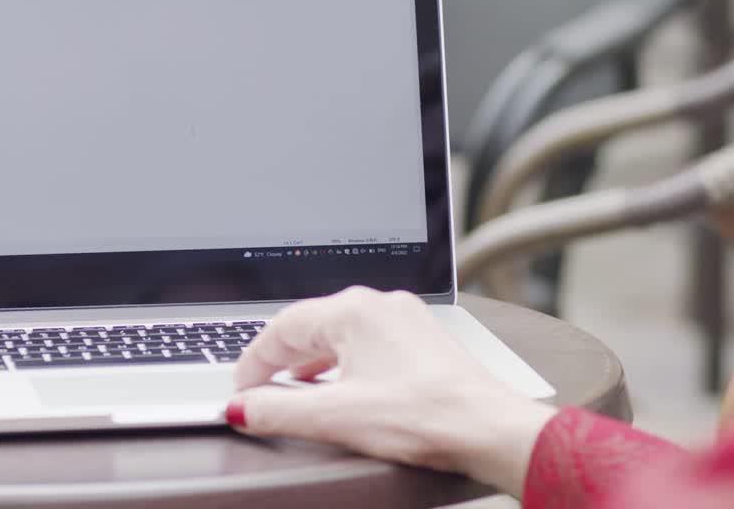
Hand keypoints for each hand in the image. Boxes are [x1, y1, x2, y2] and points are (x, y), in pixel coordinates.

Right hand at [229, 286, 556, 495]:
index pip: (281, 327)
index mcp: (354, 310)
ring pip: (339, 333)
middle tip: (258, 389)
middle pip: (309, 325)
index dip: (253, 361)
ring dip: (310, 361)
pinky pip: (366, 342)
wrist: (492, 429)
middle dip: (279, 359)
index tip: (240, 389)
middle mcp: (379, 304)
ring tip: (294, 389)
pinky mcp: (421, 340)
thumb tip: (241, 408)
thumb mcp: (336, 417)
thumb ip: (278, 411)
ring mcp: (404, 319)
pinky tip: (340, 386)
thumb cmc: (428, 417)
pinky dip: (341, 363)